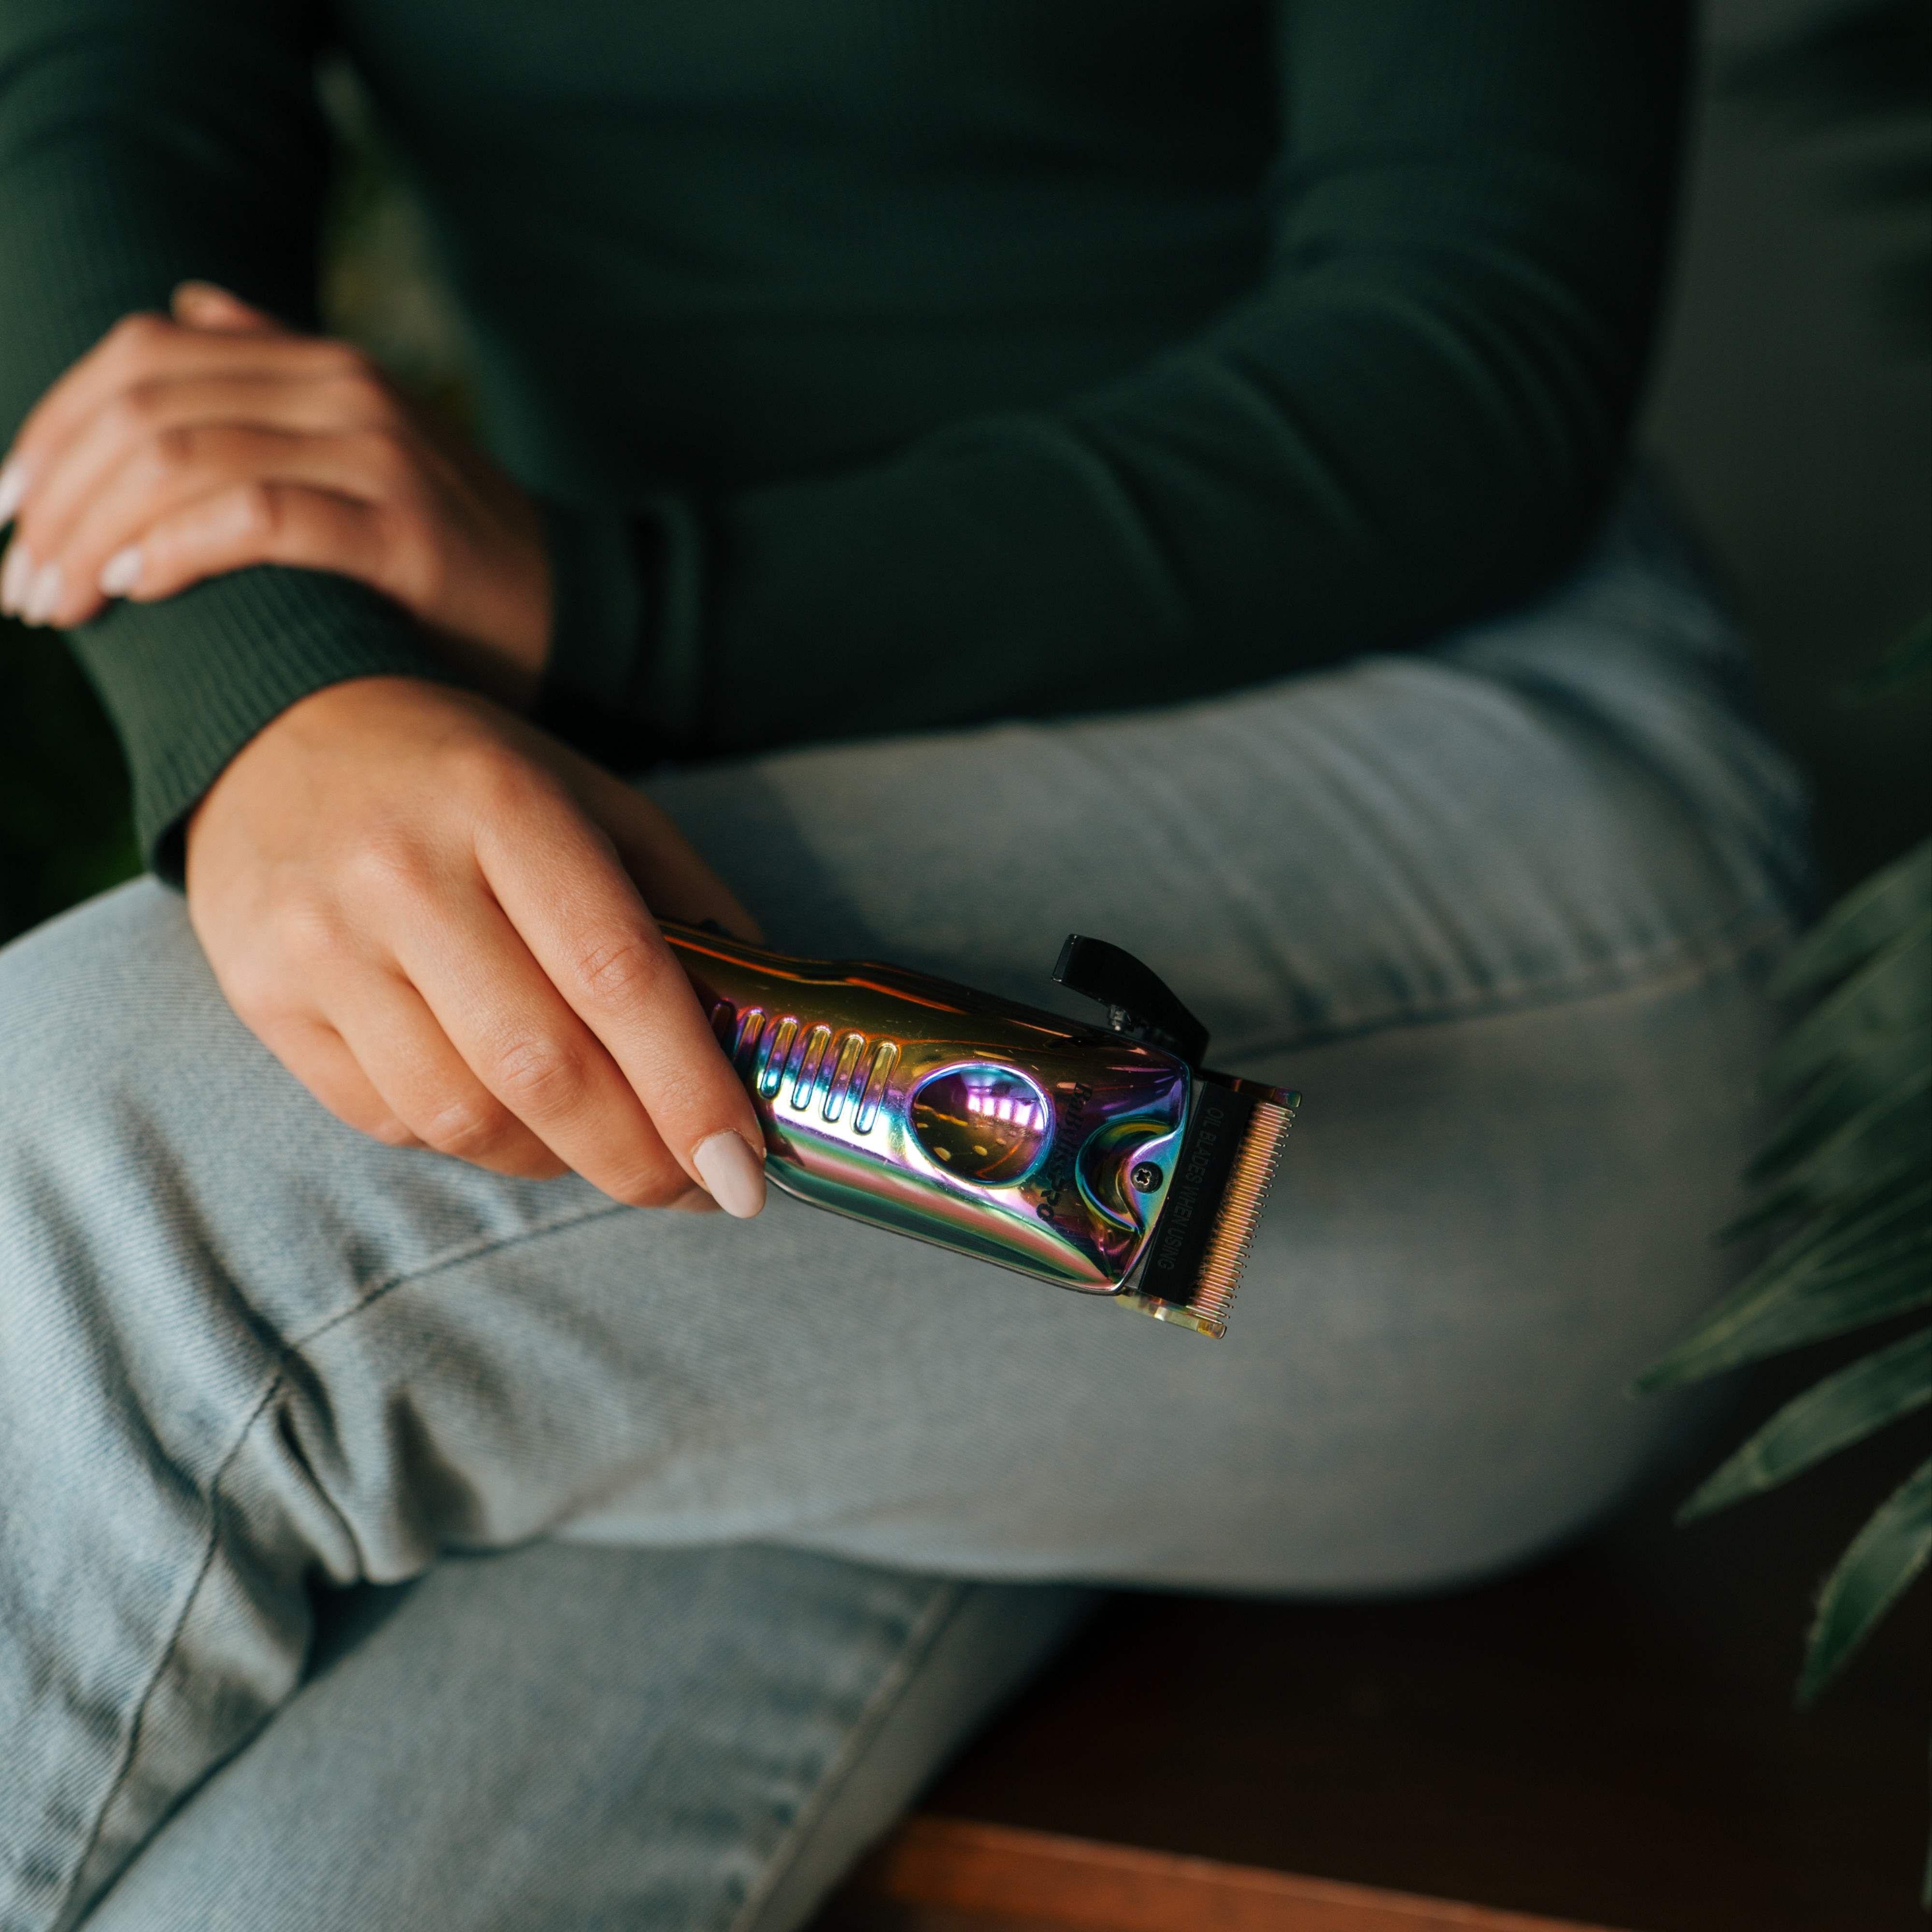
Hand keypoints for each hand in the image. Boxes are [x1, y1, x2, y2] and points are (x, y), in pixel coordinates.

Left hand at [0, 284, 549, 706]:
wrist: (584, 620)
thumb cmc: (453, 560)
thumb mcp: (365, 451)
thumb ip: (278, 378)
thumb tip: (191, 306)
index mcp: (323, 367)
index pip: (142, 356)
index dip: (51, 423)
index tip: (8, 508)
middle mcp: (345, 392)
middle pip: (144, 404)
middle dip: (56, 494)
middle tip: (16, 581)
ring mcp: (378, 456)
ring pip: (183, 459)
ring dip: (93, 533)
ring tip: (55, 602)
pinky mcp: (403, 531)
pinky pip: (258, 516)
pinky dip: (176, 548)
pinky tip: (134, 587)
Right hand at [185, 675, 768, 1215]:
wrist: (280, 736)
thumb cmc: (469, 780)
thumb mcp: (592, 797)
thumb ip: (684, 901)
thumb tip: (762, 1031)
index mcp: (505, 806)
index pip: (615, 975)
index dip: (687, 1089)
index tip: (742, 1169)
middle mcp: (401, 874)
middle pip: (541, 1068)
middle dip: (639, 1157)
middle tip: (701, 1190)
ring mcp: (321, 944)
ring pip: (462, 1116)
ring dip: (558, 1161)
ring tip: (610, 1149)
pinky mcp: (266, 1002)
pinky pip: (392, 1122)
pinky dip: (472, 1141)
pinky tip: (511, 1115)